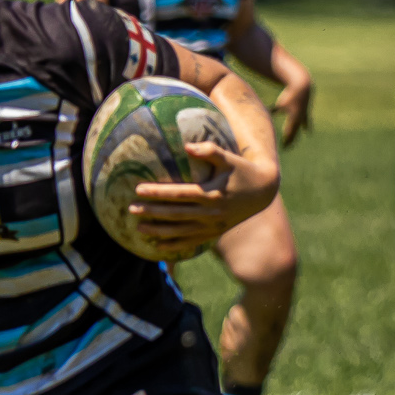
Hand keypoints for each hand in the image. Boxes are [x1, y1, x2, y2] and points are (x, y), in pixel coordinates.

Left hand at [131, 137, 278, 246]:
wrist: (263, 191)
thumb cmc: (242, 170)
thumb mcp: (229, 157)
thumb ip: (209, 150)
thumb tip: (187, 146)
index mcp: (211, 194)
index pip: (179, 194)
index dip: (158, 192)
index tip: (138, 189)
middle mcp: (210, 213)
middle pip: (175, 214)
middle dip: (152, 212)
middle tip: (131, 209)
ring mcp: (212, 226)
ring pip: (181, 231)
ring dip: (159, 231)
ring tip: (139, 228)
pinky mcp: (214, 233)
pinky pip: (191, 242)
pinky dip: (174, 246)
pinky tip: (157, 247)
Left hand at [273, 74, 313, 147]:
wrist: (302, 87)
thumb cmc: (290, 95)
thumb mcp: (280, 104)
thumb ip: (273, 111)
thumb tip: (264, 113)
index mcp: (293, 118)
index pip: (289, 132)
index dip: (286, 139)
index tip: (283, 146)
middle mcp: (299, 119)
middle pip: (294, 132)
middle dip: (290, 139)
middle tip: (287, 147)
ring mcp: (303, 116)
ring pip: (299, 128)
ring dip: (295, 135)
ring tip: (293, 142)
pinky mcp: (305, 111)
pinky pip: (306, 121)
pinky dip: (306, 125)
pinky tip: (308, 131)